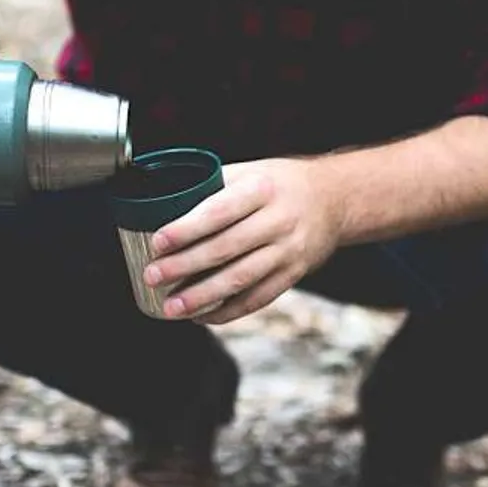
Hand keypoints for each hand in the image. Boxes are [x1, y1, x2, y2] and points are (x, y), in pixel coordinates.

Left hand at [145, 157, 343, 324]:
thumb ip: (215, 185)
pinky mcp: (293, 274)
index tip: (158, 242)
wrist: (334, 200)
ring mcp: (288, 251)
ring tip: (172, 306)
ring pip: (240, 279)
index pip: (219, 211)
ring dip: (202, 296)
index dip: (187, 228)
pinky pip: (257, 299)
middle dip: (185, 266)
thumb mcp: (253, 171)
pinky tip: (202, 315)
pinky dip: (227, 311)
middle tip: (153, 276)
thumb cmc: (282, 184)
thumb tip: (165, 200)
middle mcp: (278, 220)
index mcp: (262, 189)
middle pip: (226, 248)